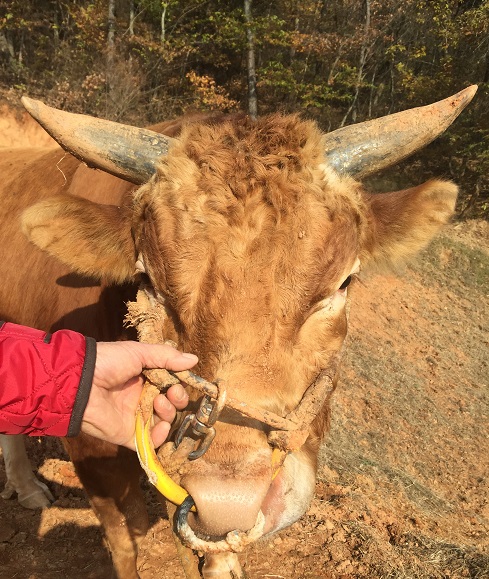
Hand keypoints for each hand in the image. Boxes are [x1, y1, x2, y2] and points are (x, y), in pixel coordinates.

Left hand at [81, 341, 197, 449]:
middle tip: (172, 393)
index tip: (182, 380)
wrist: (81, 382)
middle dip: (178, 399)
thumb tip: (194, 360)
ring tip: (159, 402)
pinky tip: (161, 426)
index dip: (180, 384)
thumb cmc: (109, 362)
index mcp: (144, 379)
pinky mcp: (128, 436)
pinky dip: (160, 437)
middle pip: (172, 405)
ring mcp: (135, 418)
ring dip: (169, 413)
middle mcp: (142, 399)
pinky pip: (150, 442)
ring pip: (164, 422)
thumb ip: (167, 357)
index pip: (171, 385)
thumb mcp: (139, 352)